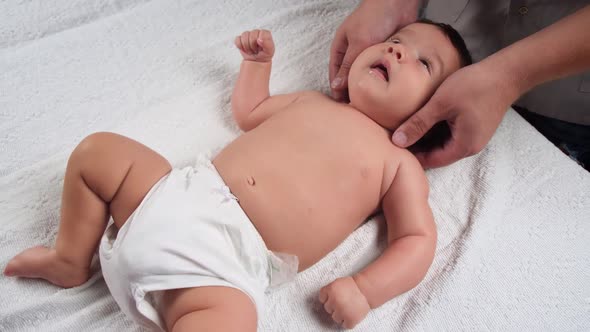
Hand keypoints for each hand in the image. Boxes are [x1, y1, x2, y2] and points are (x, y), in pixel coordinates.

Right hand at [235, 29, 274, 61]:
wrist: (257, 61)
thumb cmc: (264, 55)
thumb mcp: (269, 50)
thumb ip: (267, 43)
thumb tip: (259, 39)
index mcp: (264, 33)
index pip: (261, 32)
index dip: (260, 41)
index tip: (261, 48)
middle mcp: (256, 32)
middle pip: (251, 34)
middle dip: (252, 45)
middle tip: (255, 51)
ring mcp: (248, 35)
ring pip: (244, 36)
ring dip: (247, 46)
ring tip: (251, 50)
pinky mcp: (241, 39)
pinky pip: (237, 40)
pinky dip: (240, 46)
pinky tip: (245, 49)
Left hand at [319, 276, 370, 328]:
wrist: (366, 290)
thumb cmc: (352, 286)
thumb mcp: (337, 283)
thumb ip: (328, 291)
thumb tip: (323, 301)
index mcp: (331, 290)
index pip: (322, 299)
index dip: (328, 298)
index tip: (335, 296)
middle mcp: (334, 300)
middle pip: (328, 309)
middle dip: (335, 306)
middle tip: (344, 301)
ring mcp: (342, 311)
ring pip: (335, 318)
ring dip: (341, 315)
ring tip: (349, 307)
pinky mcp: (350, 319)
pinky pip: (345, 325)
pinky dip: (349, 321)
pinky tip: (352, 314)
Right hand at [329, 0, 418, 100]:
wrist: (398, 2)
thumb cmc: (373, 17)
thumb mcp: (357, 44)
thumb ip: (348, 66)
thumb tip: (336, 87)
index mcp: (342, 48)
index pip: (336, 74)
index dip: (338, 90)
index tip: (343, 105)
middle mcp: (354, 52)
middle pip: (351, 76)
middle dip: (354, 91)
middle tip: (358, 109)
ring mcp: (370, 53)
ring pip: (368, 75)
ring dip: (370, 86)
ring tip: (372, 104)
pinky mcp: (385, 53)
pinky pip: (382, 70)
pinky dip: (383, 79)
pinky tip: (386, 91)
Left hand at [391, 61, 518, 167]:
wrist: (506, 73)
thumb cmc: (474, 86)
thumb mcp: (440, 104)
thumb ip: (418, 123)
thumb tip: (397, 141)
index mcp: (463, 147)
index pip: (430, 161)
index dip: (411, 155)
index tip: (392, 147)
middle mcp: (469, 148)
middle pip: (436, 155)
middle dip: (416, 147)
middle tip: (394, 137)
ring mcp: (473, 138)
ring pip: (442, 145)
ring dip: (425, 138)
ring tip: (405, 128)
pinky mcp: (474, 128)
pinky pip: (450, 135)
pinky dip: (436, 131)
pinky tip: (423, 120)